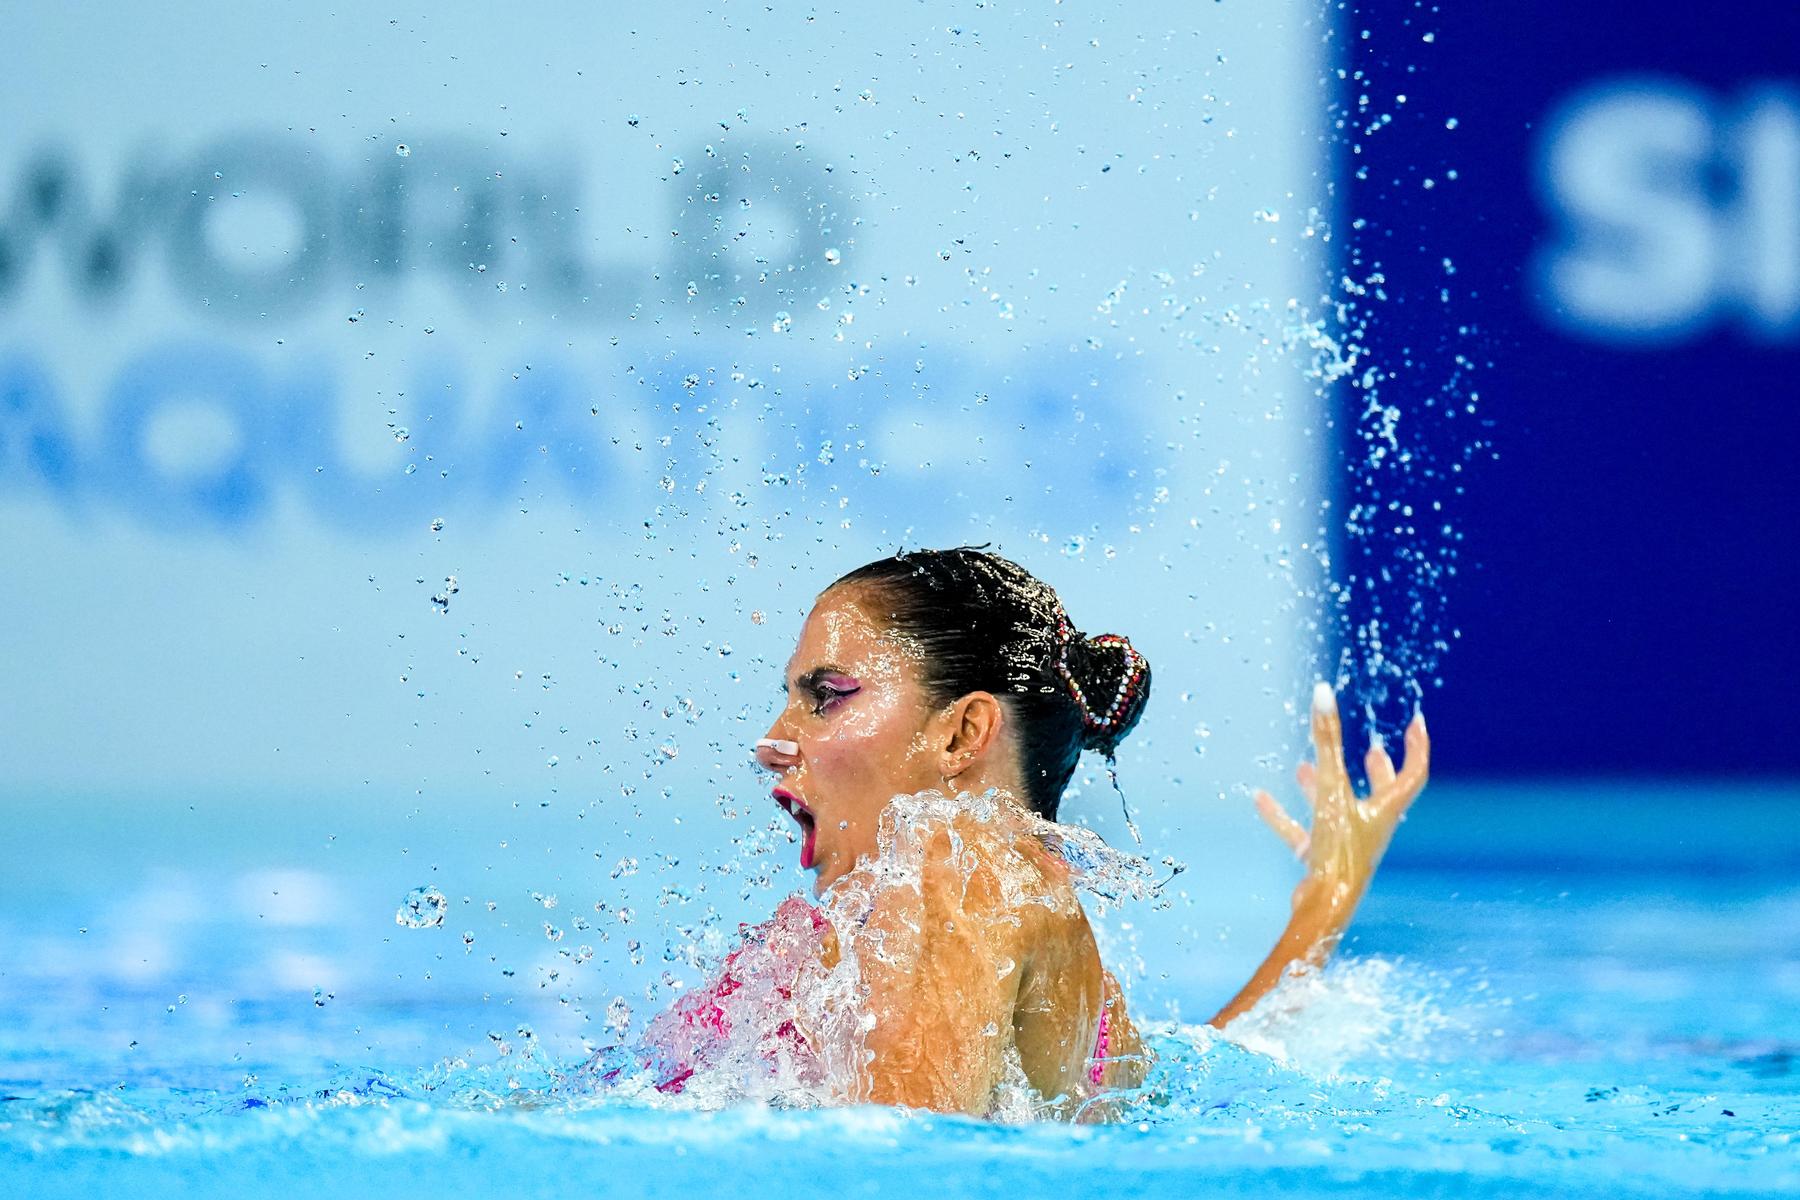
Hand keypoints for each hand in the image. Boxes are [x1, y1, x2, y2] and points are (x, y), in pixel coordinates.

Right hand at [1254, 683, 1428, 912]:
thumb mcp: (1331, 789)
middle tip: (1373, 749)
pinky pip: (1304, 831)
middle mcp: (1371, 826)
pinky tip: (1262, 800)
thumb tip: (1323, 693)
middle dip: (1377, 771)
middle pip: (1382, 793)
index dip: (1416, 746)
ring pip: (1340, 810)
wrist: (1323, 906)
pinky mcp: (1323, 859)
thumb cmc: (1339, 849)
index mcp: (1385, 810)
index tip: (1416, 722)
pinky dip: (1285, 815)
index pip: (1413, 771)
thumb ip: (1326, 743)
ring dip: (1325, 788)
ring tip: (1305, 766)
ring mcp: (1347, 844)